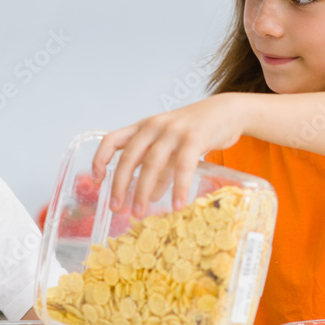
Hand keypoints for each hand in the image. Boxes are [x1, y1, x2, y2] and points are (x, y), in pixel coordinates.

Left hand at [91, 94, 248, 215]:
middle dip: (119, 185)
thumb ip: (159, 170)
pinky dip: (178, 187)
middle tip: (116, 208)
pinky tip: (177, 205)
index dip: (100, 159)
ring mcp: (174, 130)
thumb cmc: (195, 132)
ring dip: (142, 191)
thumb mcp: (171, 147)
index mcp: (143, 127)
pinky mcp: (195, 137)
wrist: (227, 111)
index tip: (97, 181)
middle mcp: (154, 126)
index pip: (112, 140)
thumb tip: (149, 197)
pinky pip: (182, 166)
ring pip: (151, 163)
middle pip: (129, 157)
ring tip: (139, 213)